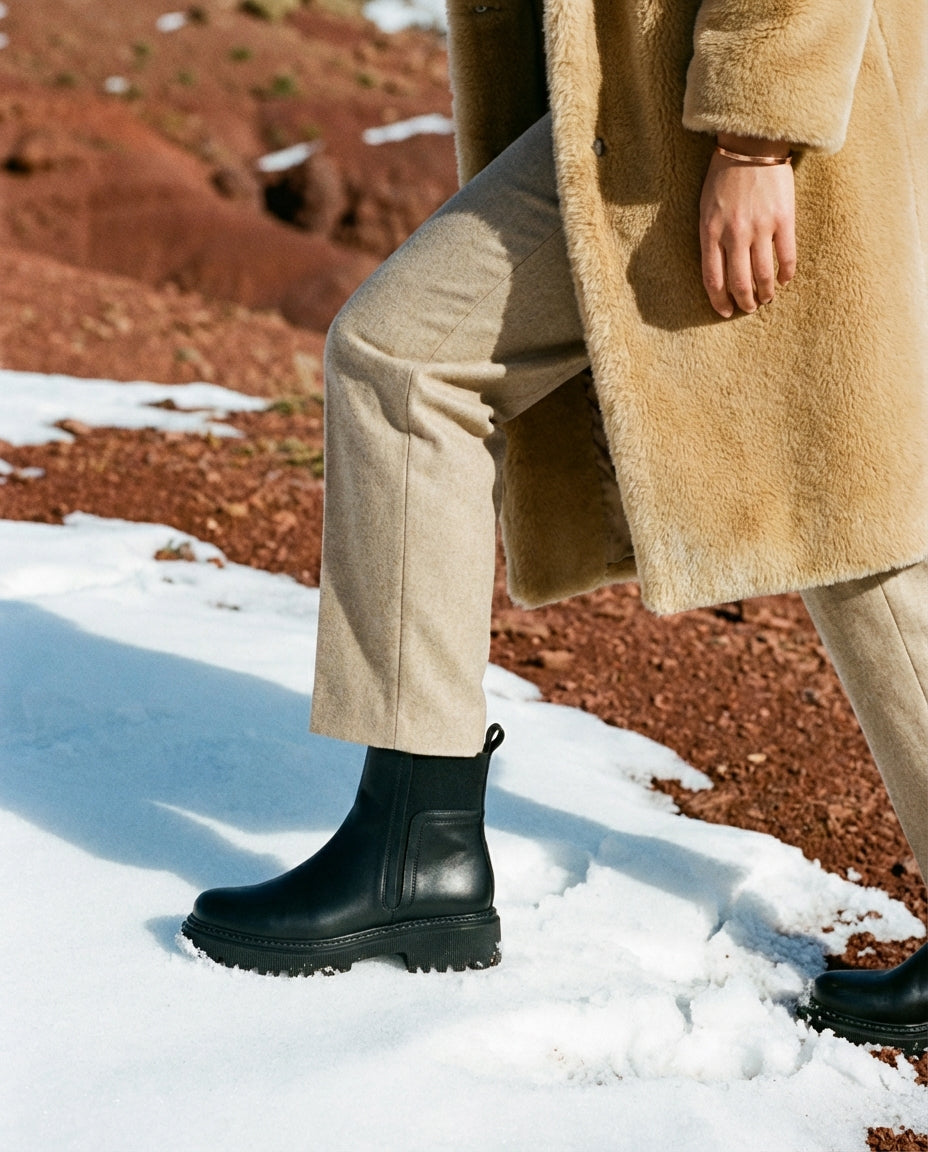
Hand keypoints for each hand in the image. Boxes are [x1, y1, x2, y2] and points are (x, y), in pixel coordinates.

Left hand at [699, 135, 795, 317]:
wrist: (751, 145)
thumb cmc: (723, 177)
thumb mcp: (705, 209)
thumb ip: (710, 238)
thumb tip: (718, 270)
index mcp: (710, 232)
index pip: (713, 279)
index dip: (720, 301)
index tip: (725, 312)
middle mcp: (734, 234)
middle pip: (739, 283)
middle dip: (745, 302)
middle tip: (749, 308)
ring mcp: (760, 227)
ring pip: (763, 275)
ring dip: (766, 293)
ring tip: (767, 298)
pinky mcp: (783, 219)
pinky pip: (787, 256)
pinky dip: (786, 274)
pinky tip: (785, 280)